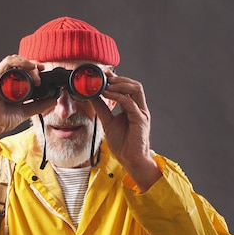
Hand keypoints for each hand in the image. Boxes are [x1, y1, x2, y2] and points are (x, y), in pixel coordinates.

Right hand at [0, 55, 57, 150]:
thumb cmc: (2, 119)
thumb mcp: (26, 110)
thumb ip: (39, 105)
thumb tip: (53, 100)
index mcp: (12, 85)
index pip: (24, 70)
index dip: (35, 68)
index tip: (44, 72)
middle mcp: (6, 79)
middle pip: (21, 64)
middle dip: (34, 66)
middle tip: (41, 74)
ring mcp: (0, 76)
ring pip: (16, 61)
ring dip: (28, 64)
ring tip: (36, 73)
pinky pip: (8, 62)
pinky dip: (20, 61)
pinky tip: (29, 66)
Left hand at [91, 71, 161, 190]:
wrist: (130, 160)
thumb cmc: (123, 144)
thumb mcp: (107, 122)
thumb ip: (102, 108)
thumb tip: (92, 96)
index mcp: (133, 108)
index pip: (128, 88)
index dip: (117, 79)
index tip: (104, 74)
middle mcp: (139, 108)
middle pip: (134, 85)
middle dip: (119, 79)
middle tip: (104, 77)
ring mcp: (141, 113)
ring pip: (136, 89)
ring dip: (120, 84)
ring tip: (106, 84)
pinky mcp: (141, 119)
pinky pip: (130, 103)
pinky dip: (118, 96)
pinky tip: (107, 95)